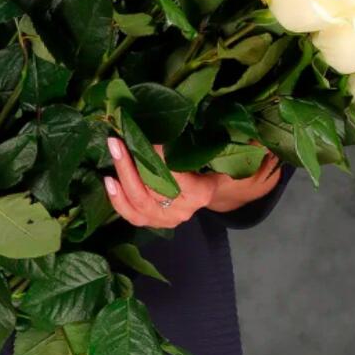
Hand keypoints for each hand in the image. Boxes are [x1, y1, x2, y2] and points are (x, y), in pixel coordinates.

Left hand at [103, 136, 281, 228]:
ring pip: (139, 204)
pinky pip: (132, 215)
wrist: (212, 190)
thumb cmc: (217, 167)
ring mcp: (166, 219)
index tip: (150, 138)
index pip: (177, 177)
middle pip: (153, 190)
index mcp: (201, 193)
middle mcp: (183, 211)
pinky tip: (109, 180)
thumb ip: (233, 143)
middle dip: (132, 165)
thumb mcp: (227, 154)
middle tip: (118, 140)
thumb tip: (246, 133)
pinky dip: (118, 200)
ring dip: (122, 178)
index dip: (161, 158)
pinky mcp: (153, 221)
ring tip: (114, 152)